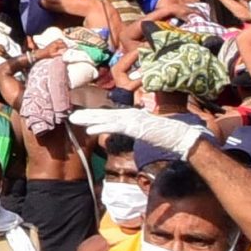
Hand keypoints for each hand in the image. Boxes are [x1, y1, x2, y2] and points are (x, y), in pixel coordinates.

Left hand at [74, 106, 200, 159]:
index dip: (95, 116)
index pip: (109, 115)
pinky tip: (89, 131)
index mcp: (131, 115)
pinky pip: (115, 127)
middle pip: (104, 114)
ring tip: (74, 120)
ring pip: (106, 119)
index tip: (81, 116)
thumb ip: (136, 131)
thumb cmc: (165, 135)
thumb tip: (129, 132)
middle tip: (70, 116)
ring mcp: (132, 120)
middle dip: (87, 115)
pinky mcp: (135, 127)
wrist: (181, 136)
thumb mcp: (146, 133)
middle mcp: (130, 114)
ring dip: (89, 120)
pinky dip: (101, 128)